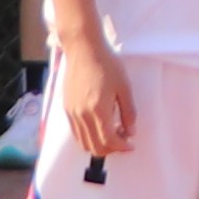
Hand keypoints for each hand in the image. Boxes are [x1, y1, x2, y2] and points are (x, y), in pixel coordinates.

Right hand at [53, 31, 134, 161]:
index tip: (131, 144)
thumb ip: (129, 112)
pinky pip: (76, 133)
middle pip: (95, 147)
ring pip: (84, 143)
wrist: (83, 50)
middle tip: (123, 140)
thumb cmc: (107, 64)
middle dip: (111, 149)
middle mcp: (82, 116)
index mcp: (97, 110)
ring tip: (113, 133)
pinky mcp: (67, 109)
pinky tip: (99, 126)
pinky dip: (88, 137)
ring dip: (99, 145)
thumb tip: (131, 131)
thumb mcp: (124, 87)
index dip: (122, 147)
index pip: (108, 141)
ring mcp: (72, 113)